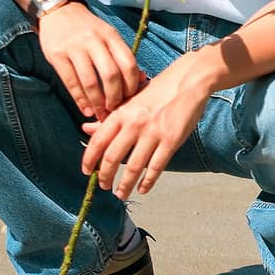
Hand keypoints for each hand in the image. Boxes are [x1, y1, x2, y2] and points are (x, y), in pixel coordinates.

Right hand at [36, 1, 144, 119]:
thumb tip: (141, 79)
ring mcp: (75, 48)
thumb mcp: (108, 35)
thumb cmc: (88, 28)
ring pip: (90, 81)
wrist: (58, 11)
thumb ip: (122, 55)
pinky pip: (71, 82)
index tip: (131, 98)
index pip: (128, 63)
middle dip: (115, 97)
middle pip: (110, 74)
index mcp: (111, 36)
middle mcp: (94, 41)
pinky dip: (79, 99)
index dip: (132, 84)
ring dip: (97, 102)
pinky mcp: (57, 55)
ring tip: (100, 113)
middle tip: (115, 109)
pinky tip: (85, 109)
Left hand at [80, 53, 207, 198]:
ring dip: (125, 185)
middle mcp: (134, 123)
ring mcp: (153, 133)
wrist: (188, 80)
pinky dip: (148, 181)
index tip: (87, 172)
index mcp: (121, 112)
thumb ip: (110, 117)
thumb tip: (85, 129)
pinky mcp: (172, 140)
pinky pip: (156, 167)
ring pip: (133, 167)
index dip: (89, 160)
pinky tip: (143, 188)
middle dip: (105, 177)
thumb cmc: (159, 89)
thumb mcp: (131, 100)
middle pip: (112, 158)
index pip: (98, 142)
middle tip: (104, 186)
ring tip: (121, 193)